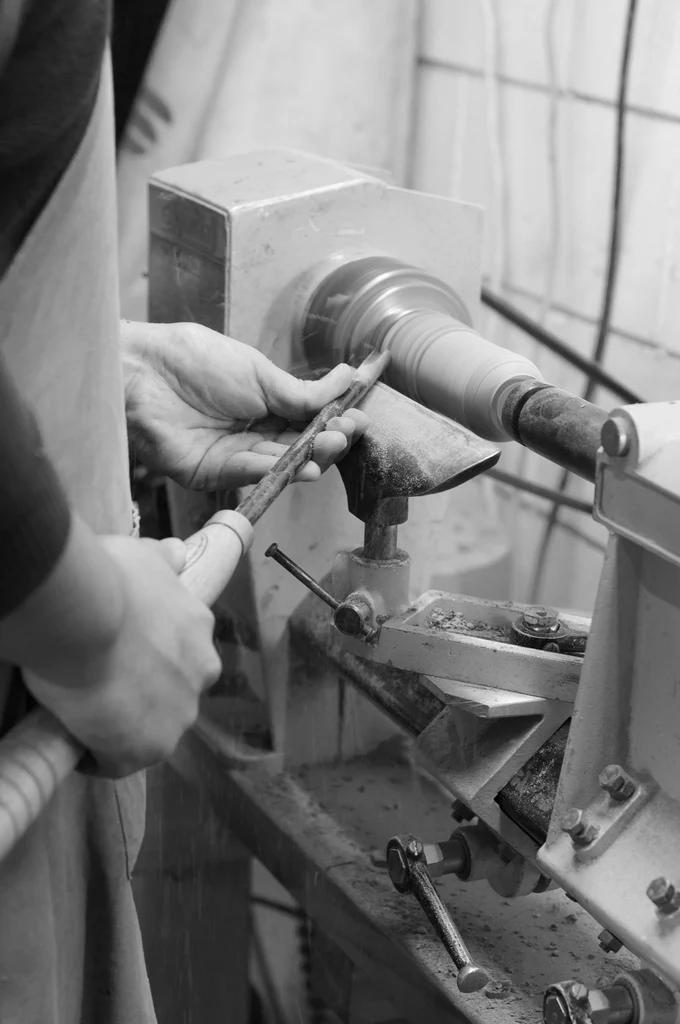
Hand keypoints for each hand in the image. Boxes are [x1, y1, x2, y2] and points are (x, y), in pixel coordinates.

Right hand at [23, 530, 220, 776]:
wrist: (85, 616)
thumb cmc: (110, 580)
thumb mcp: (141, 557)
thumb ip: (162, 560)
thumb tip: (179, 553)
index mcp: (199, 629)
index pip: (182, 653)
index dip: (152, 657)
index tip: (123, 655)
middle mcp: (200, 673)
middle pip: (173, 693)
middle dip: (145, 693)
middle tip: (101, 684)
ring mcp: (177, 716)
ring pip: (152, 730)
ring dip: (125, 727)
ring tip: (84, 716)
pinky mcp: (145, 749)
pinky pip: (117, 762)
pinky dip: (96, 757)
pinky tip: (73, 744)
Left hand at [121, 320, 368, 489]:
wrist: (143, 371)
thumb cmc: (195, 361)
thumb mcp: (260, 372)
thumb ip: (303, 390)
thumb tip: (347, 377)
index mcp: (263, 405)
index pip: (308, 422)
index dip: (334, 422)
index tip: (359, 417)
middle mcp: (250, 434)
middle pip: (298, 448)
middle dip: (327, 443)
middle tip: (346, 433)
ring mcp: (231, 457)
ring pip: (279, 465)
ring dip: (309, 459)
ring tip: (331, 446)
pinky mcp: (210, 475)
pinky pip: (248, 475)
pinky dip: (276, 470)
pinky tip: (300, 463)